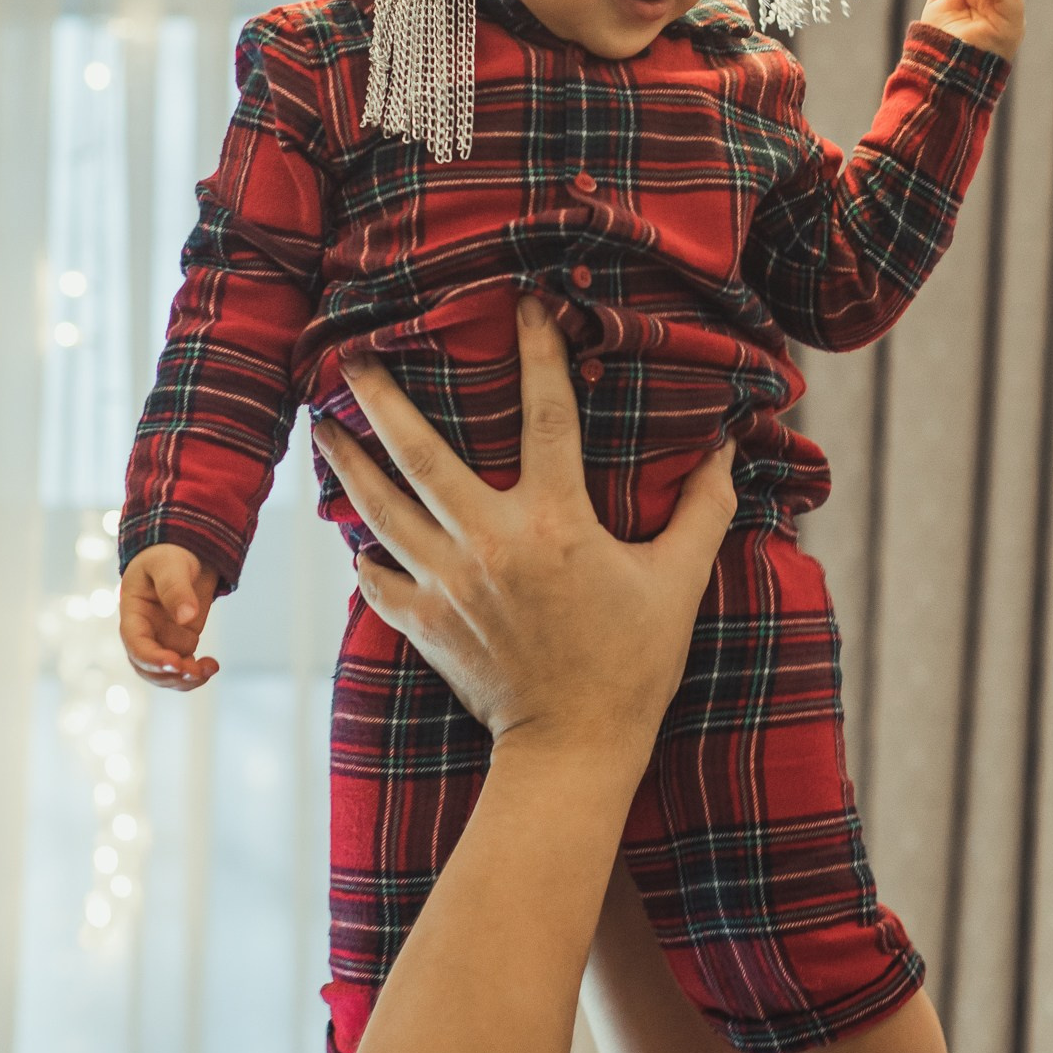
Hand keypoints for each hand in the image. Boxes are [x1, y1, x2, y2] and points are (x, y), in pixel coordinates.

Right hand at [120, 544, 221, 688]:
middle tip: (194, 671)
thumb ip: (175, 589)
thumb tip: (188, 619)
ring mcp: (161, 640)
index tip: (174, 663)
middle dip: (169, 674)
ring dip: (185, 679)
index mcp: (133, 613)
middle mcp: (143, 632)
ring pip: (165, 674)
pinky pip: (184, 668)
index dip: (151, 658)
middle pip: (147, 666)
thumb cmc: (170, 556)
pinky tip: (212, 666)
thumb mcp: (171, 565)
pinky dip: (197, 673)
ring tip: (208, 669)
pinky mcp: (179, 644)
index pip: (135, 643)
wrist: (185, 554)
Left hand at [314, 298, 736, 765]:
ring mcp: (448, 584)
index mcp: (556, 522)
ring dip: (349, 464)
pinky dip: (362, 554)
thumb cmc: (634, 665)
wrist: (575, 750)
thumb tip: (728, 452)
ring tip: (324, 428)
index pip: (547, 415)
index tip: (522, 303)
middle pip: (422, 455)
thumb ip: (703, 512)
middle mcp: (490, 543)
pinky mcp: (425, 624)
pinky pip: (377, 579)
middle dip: (383, 400)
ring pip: (380, 510)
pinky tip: (351, 533)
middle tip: (353, 354)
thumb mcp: (678, 584)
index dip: (537, 352)